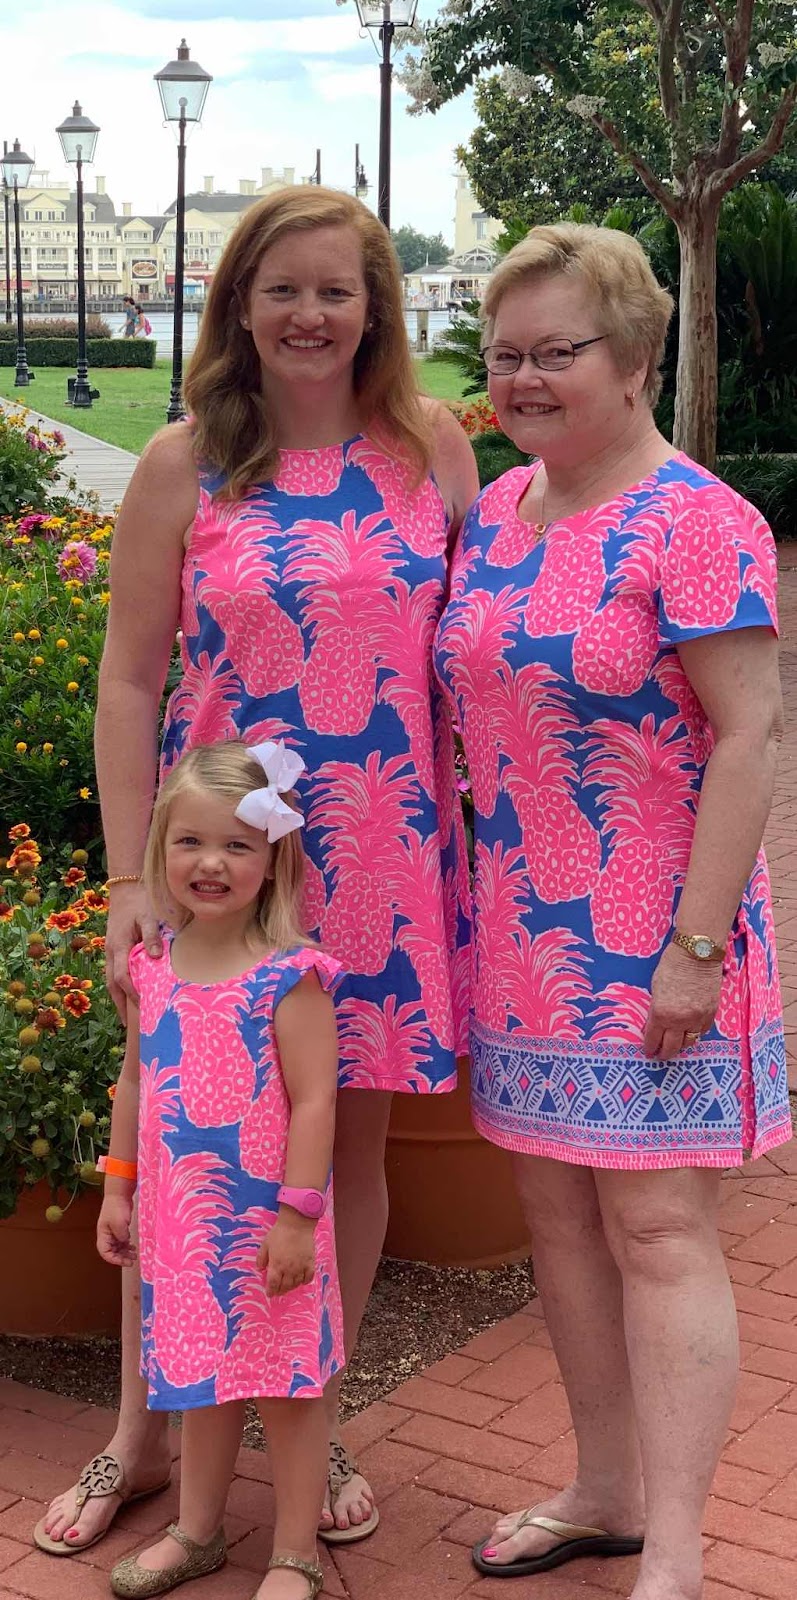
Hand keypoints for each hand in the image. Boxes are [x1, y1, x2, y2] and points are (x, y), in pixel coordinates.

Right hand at [97, 1194, 136, 1266]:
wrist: (120, 1193)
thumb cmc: (117, 1207)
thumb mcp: (119, 1224)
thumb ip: (121, 1236)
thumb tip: (125, 1242)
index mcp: (103, 1235)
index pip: (105, 1253)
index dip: (114, 1260)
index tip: (125, 1262)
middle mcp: (106, 1235)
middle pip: (112, 1251)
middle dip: (121, 1257)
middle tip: (132, 1260)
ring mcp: (113, 1231)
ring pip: (117, 1246)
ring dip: (125, 1252)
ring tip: (134, 1254)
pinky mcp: (119, 1227)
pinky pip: (122, 1240)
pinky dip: (127, 1244)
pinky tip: (133, 1246)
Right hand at [105, 882, 160, 1022]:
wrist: (126, 890)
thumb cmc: (139, 903)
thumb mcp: (148, 916)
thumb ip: (152, 936)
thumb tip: (155, 957)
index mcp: (119, 946)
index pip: (121, 976)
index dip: (131, 992)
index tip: (142, 1005)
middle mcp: (111, 952)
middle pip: (112, 984)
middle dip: (120, 1005)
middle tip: (129, 1026)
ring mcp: (111, 952)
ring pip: (111, 981)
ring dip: (119, 999)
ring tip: (128, 1019)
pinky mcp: (115, 950)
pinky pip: (115, 973)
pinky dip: (120, 988)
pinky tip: (128, 996)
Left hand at [257, 1213, 315, 1296]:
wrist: (296, 1224)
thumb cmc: (279, 1233)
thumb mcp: (266, 1244)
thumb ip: (261, 1258)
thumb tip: (259, 1269)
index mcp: (276, 1265)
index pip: (273, 1284)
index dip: (270, 1291)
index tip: (269, 1293)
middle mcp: (288, 1269)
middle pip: (285, 1286)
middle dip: (280, 1291)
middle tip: (278, 1291)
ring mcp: (300, 1267)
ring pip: (296, 1284)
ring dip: (291, 1287)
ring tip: (288, 1286)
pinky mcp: (310, 1263)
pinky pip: (309, 1277)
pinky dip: (305, 1281)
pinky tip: (301, 1280)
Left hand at [643, 941, 723, 1059]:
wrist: (697, 954)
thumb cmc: (671, 965)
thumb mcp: (655, 989)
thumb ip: (656, 1009)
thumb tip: (655, 1023)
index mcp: (661, 1013)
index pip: (654, 1038)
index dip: (650, 1047)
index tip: (648, 1051)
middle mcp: (680, 1020)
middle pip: (672, 1047)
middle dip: (664, 1053)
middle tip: (660, 1055)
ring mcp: (698, 1018)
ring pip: (690, 1042)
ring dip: (681, 1045)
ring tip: (675, 1045)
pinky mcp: (711, 1013)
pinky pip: (703, 1031)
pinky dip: (695, 1033)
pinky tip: (690, 1031)